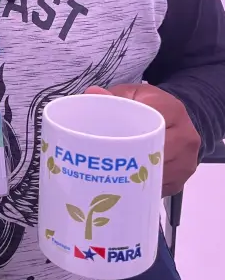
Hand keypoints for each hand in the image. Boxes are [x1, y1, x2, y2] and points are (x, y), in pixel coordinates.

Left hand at [85, 84, 200, 196]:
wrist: (176, 120)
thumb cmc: (149, 105)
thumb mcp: (133, 94)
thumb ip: (114, 96)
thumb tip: (92, 93)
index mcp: (173, 110)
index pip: (149, 124)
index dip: (126, 134)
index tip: (105, 139)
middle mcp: (186, 135)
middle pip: (153, 153)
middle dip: (128, 158)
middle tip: (103, 160)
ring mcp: (187, 160)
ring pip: (156, 173)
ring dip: (134, 175)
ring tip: (112, 172)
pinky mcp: (182, 177)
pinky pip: (160, 186)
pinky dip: (142, 185)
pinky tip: (127, 182)